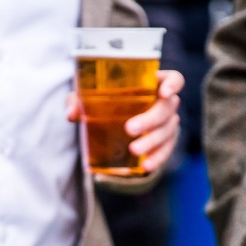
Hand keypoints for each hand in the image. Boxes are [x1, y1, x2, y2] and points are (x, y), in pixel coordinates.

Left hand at [67, 69, 184, 174]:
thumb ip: (78, 101)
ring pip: (168, 130)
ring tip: (134, 151)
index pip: (174, 79)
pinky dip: (157, 158)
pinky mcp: (164, 143)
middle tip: (130, 129)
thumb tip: (72, 114)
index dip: (173, 84)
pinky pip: (166, 150)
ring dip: (152, 142)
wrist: (112, 125)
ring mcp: (167, 123)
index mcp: (152, 85)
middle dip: (150, 119)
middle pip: (168, 108)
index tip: (163, 92)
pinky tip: (146, 166)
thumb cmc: (104, 102)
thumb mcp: (88, 98)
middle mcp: (164, 103)